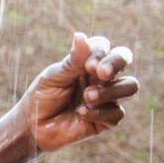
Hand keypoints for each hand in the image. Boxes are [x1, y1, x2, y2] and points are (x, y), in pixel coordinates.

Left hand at [17, 33, 138, 152]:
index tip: (88, 66)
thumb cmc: (42, 96)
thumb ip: (72, 60)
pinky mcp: (106, 119)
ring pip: (130, 86)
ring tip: (87, 97)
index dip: (101, 53)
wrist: (33, 126)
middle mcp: (101, 77)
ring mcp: (107, 97)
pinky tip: (81, 113)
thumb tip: (81, 36)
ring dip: (110, 91)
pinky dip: (100, 113)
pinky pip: (117, 114)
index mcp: (87, 62)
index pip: (104, 47)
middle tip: (101, 73)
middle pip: (125, 59)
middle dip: (117, 63)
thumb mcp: (54, 77)